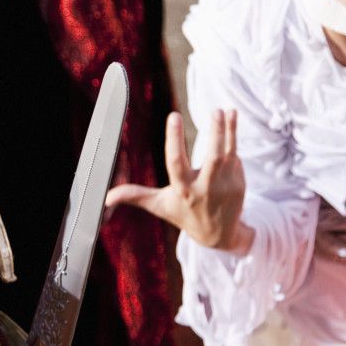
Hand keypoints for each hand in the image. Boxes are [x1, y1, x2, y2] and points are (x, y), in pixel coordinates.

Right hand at [105, 111, 247, 252]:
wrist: (218, 235)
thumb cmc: (183, 214)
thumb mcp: (159, 205)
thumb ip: (135, 195)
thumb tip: (107, 197)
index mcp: (183, 190)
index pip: (177, 163)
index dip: (174, 140)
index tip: (174, 116)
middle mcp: (206, 188)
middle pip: (213, 158)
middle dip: (216, 134)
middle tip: (214, 110)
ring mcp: (225, 186)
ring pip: (228, 153)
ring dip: (228, 130)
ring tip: (227, 110)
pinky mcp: (239, 183)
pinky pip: (235, 156)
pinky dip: (233, 136)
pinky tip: (231, 116)